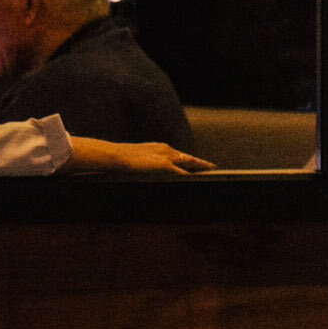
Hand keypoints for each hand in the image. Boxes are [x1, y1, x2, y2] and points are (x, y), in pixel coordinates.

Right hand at [64, 137, 214, 174]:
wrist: (113, 156)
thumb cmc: (118, 159)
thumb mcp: (132, 160)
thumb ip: (141, 164)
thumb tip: (139, 169)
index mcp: (158, 148)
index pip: (178, 155)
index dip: (189, 160)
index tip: (198, 163)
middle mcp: (165, 150)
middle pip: (188, 157)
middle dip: (200, 163)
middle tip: (213, 167)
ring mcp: (165, 157)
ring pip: (189, 163)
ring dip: (200, 169)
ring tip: (212, 173)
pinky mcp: (164, 166)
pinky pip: (183, 173)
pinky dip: (193, 176)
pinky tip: (200, 180)